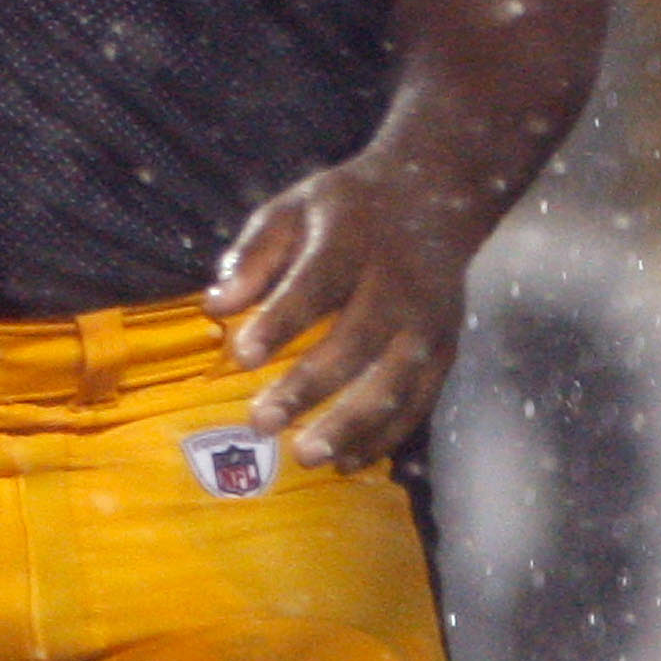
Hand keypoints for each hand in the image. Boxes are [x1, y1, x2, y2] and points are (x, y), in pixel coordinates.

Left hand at [206, 152, 468, 471]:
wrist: (433, 198)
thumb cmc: (345, 210)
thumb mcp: (293, 209)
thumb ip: (253, 255)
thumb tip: (215, 309)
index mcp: (353, 237)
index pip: (315, 284)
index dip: (280, 322)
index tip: (241, 356)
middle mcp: (397, 282)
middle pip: (356, 341)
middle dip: (308, 387)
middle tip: (261, 422)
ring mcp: (427, 320)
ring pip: (394, 382)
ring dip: (350, 425)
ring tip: (304, 454)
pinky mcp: (445, 350)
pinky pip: (418, 403)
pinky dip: (384, 437)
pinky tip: (346, 462)